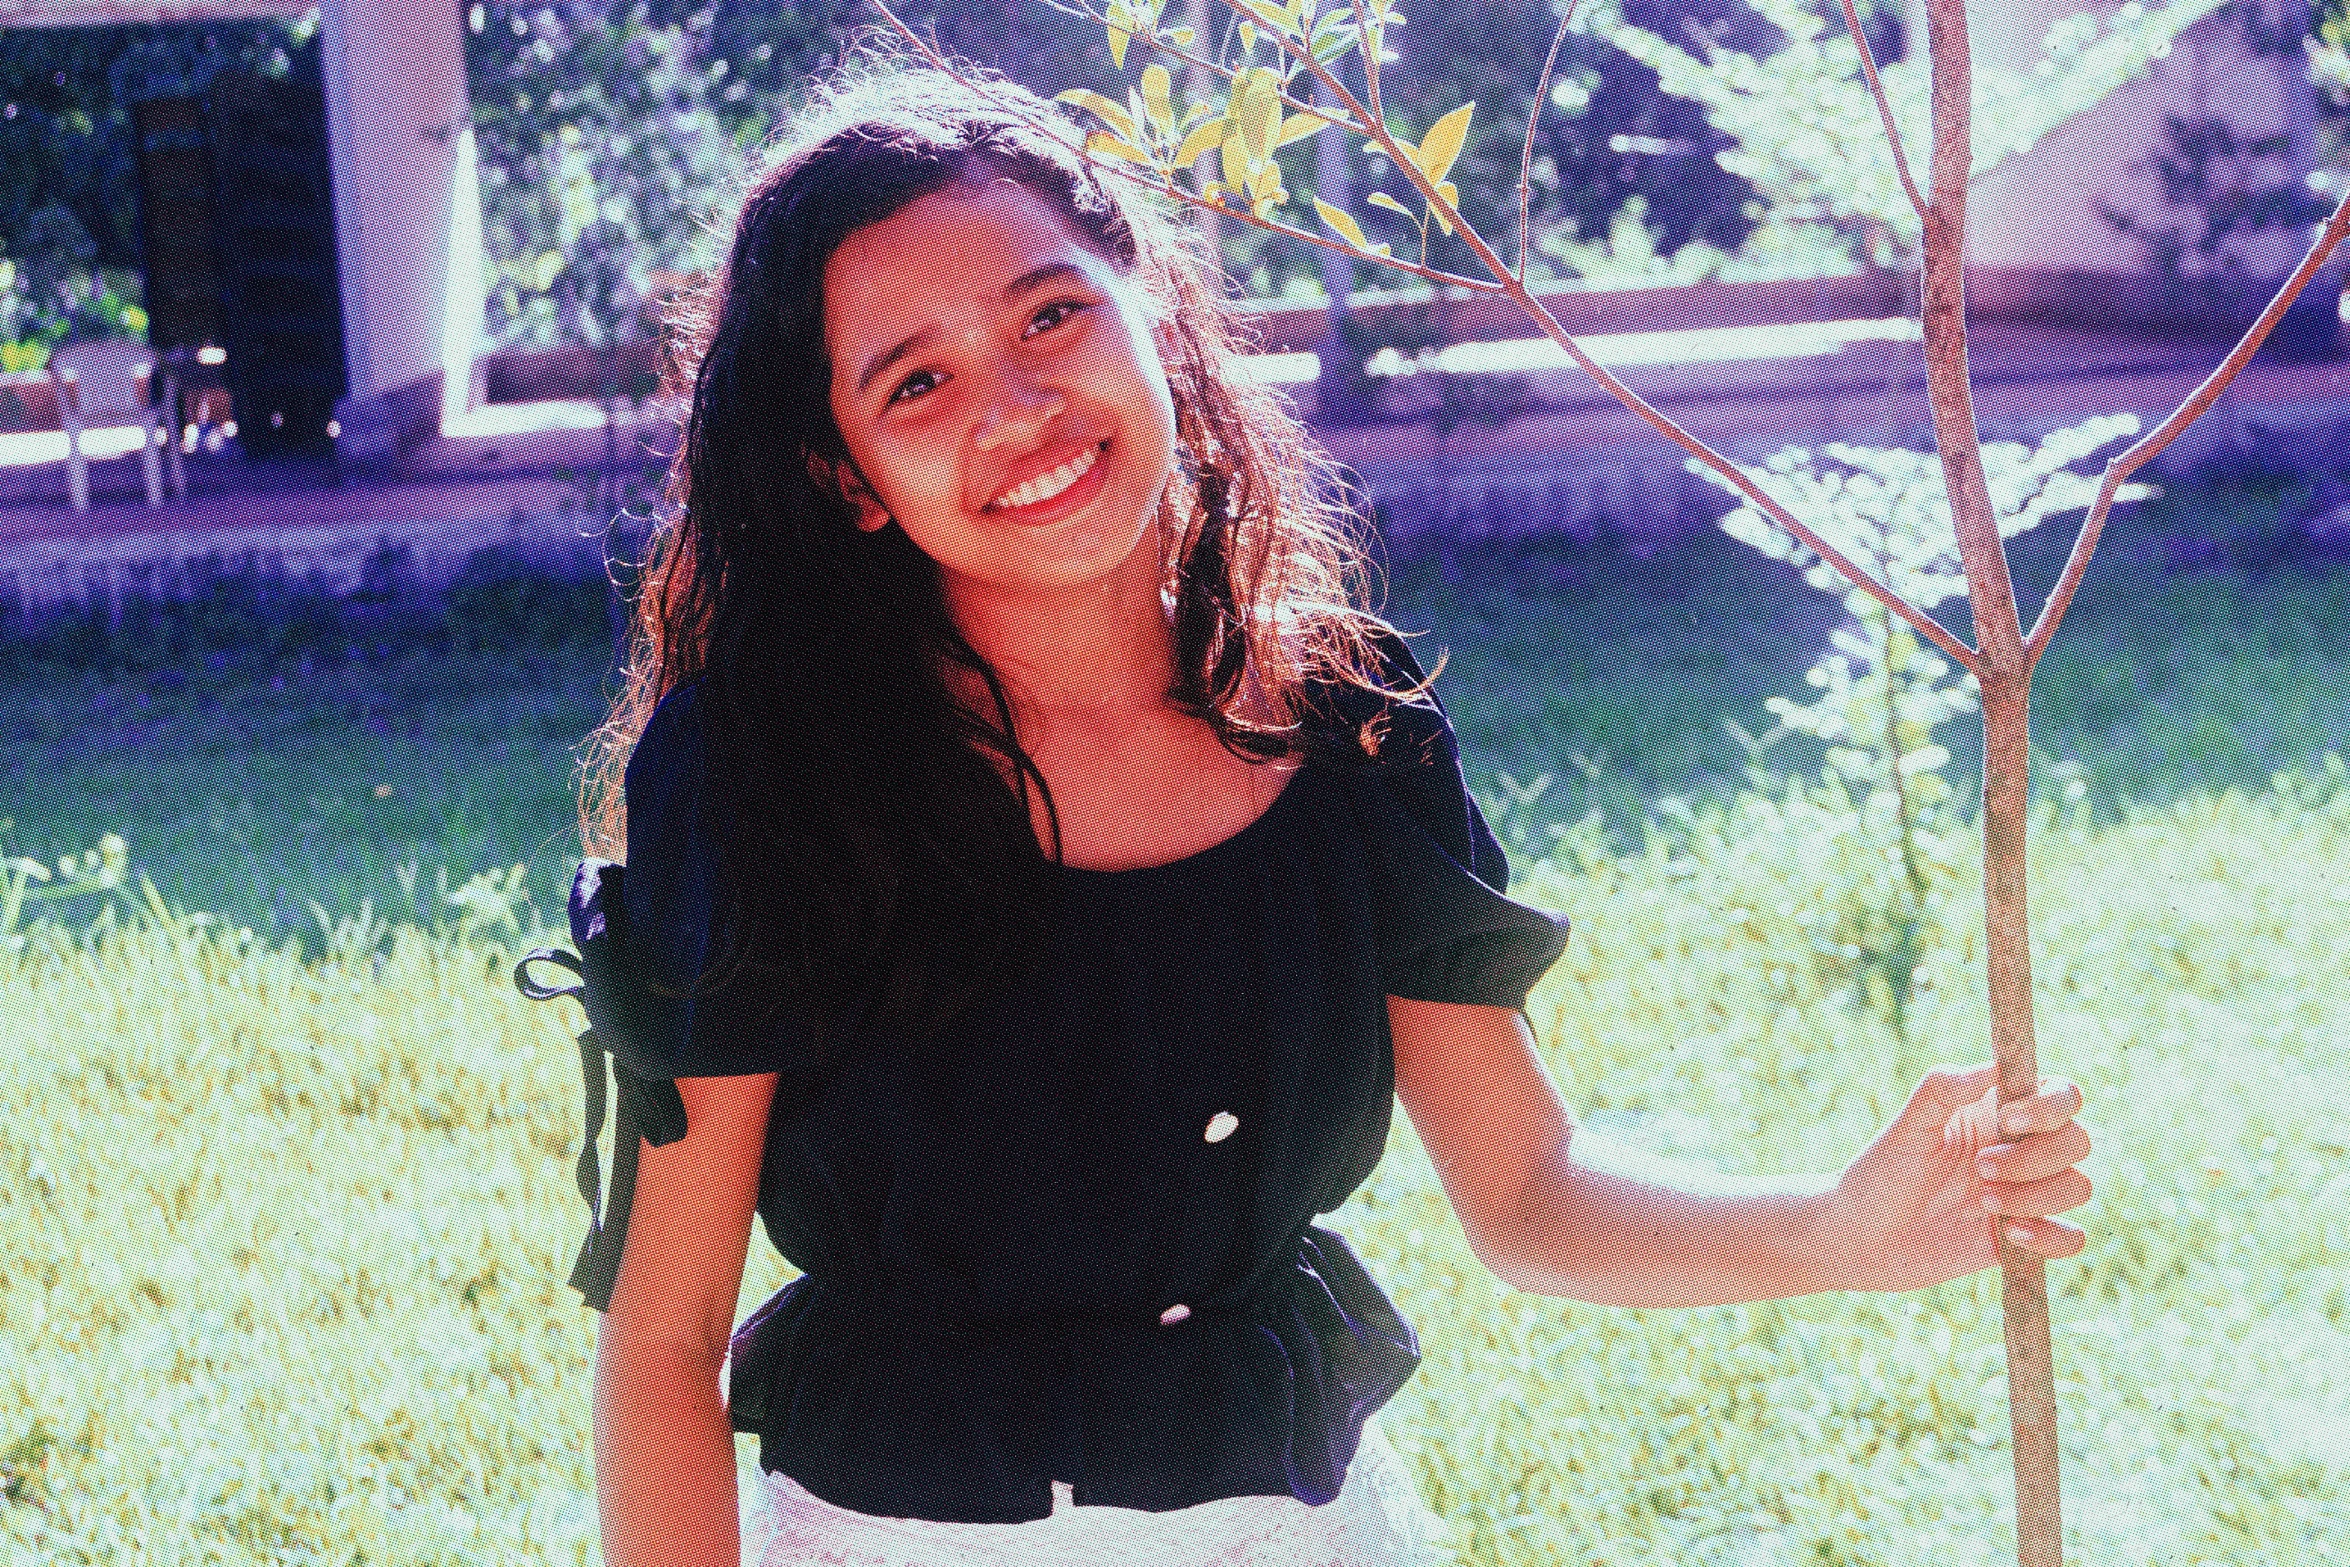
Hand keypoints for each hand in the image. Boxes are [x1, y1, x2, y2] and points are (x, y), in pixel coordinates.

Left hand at [1820, 1064, 2090, 1292]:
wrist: (1860, 1238)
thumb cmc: (1880, 1174)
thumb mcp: (1905, 1128)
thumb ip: (1942, 1090)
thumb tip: (1993, 1066)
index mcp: (1997, 1113)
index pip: (2059, 1095)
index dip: (2049, 1106)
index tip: (2007, 1121)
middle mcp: (2020, 1150)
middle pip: (2077, 1141)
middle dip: (2034, 1158)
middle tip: (1980, 1169)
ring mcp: (2026, 1194)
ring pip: (2078, 1187)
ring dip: (2036, 1196)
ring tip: (1982, 1203)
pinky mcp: (2024, 1237)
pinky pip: (2071, 1238)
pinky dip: (2051, 1237)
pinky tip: (2009, 1236)